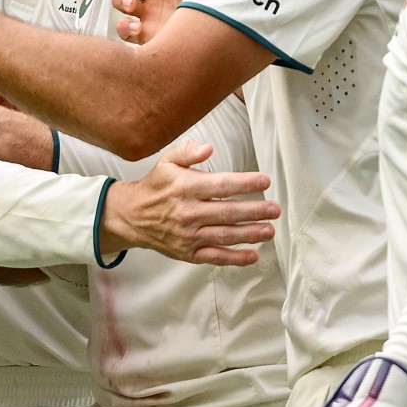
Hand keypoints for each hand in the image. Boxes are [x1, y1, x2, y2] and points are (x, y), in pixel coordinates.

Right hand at [99, 141, 277, 266]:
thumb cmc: (155, 187)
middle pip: (227, 213)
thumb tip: (208, 148)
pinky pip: (214, 257)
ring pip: (224, 236)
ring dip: (250, 234)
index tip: (265, 181)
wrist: (131, 216)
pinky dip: (234, 258)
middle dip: (254, 211)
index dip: (244, 183)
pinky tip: (253, 255)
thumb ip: (188, 152)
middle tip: (275, 209)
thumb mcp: (166, 162)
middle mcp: (187, 212)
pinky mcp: (188, 252)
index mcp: (185, 187)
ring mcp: (188, 235)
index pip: (220, 185)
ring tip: (270, 230)